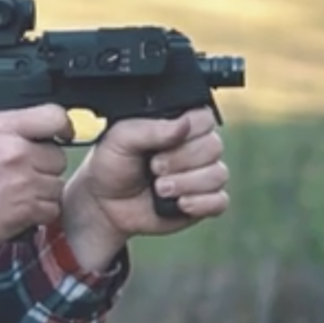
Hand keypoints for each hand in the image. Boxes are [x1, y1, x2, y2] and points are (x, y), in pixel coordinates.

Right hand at [0, 104, 73, 259]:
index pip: (53, 115)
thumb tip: (28, 124)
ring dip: (42, 189)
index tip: (60, 133)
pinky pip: (52, 208)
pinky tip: (19, 207)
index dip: (61, 126)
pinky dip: (39, 211)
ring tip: (17, 191)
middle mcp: (15, 153)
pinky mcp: (26, 210)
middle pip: (58, 155)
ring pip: (56, 184)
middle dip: (43, 164)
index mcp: (0, 128)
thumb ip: (1, 124)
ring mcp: (23, 183)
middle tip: (20, 171)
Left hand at [62, 107, 229, 268]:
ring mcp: (201, 176)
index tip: (162, 144)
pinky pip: (219, 202)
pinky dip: (199, 203)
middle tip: (153, 167)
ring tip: (159, 188)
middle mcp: (195, 148)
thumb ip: (150, 129)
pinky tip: (179, 204)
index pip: (204, 118)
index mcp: (178, 126)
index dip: (188, 131)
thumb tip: (184, 124)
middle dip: (181, 160)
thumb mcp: (119, 139)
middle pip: (214, 147)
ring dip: (185, 183)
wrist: (103, 203)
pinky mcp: (203, 203)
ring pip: (218, 175)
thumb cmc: (111, 165)